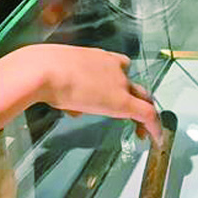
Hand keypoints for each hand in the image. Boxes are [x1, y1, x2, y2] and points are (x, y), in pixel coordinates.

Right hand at [0, 45, 161, 143]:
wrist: (44, 70)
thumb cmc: (41, 71)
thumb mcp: (56, 80)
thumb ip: (68, 93)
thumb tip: (72, 109)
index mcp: (96, 58)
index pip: (118, 66)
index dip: (120, 83)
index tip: (116, 95)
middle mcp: (113, 66)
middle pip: (134, 83)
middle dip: (138, 99)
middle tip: (136, 116)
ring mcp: (119, 82)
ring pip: (142, 97)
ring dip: (144, 113)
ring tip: (145, 132)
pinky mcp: (122, 102)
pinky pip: (146, 114)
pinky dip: (154, 127)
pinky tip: (155, 139)